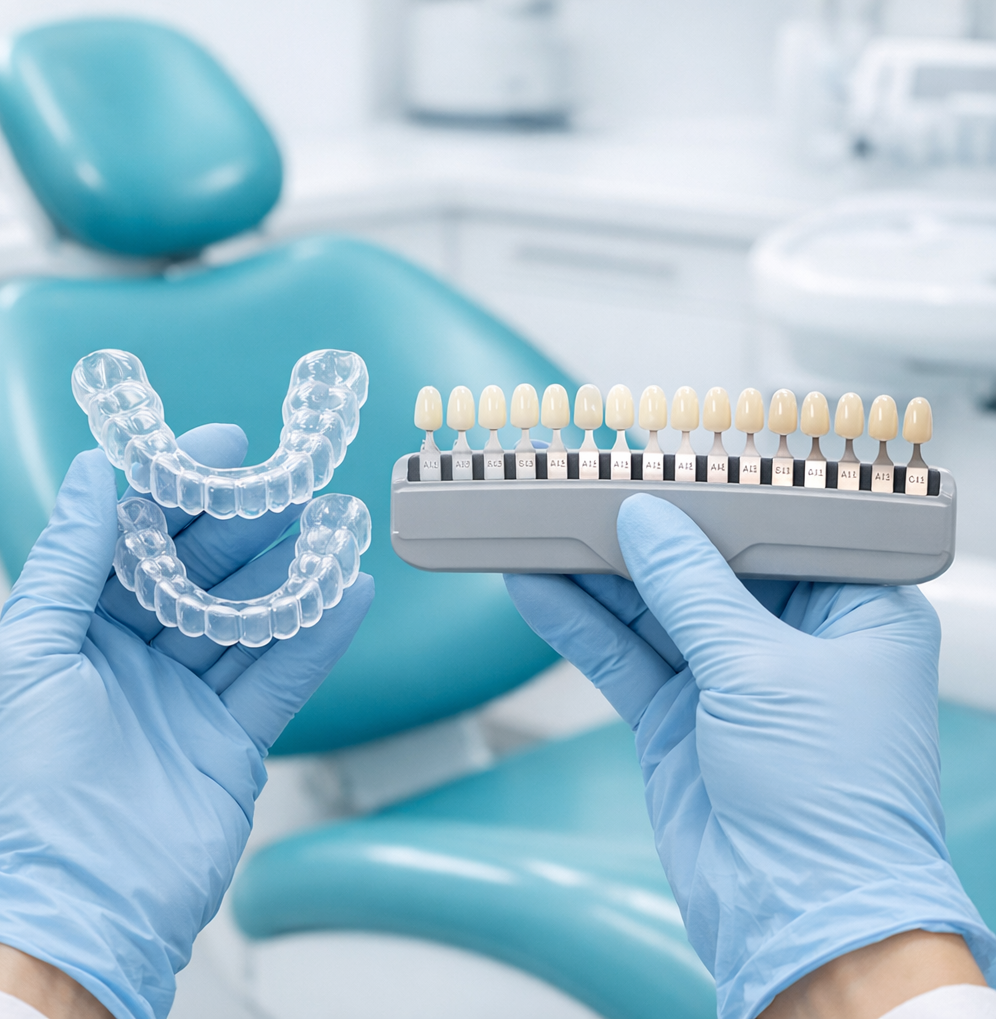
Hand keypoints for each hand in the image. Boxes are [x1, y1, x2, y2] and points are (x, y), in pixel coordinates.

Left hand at [0, 424, 372, 1018]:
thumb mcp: (29, 655)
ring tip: (330, 526)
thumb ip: (67, 561)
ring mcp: (186, 701)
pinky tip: (347, 595)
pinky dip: (318, 637)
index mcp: (74, 636)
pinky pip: (282, 677)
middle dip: (242, 528)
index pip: (134, 545)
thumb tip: (90, 477)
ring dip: (289, 574)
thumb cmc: (28, 790)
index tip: (220, 450)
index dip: (176, 494)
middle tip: (287, 484)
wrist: (77, 908)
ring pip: (246, 622)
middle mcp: (132, 662)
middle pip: (197, 577)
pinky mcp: (233, 741)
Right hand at [505, 494, 994, 1018]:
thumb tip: (648, 523)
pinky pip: (623, 658)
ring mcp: (729, 683)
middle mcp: (792, 642)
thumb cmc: (834, 807)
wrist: (800, 923)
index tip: (655, 470)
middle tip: (580, 495)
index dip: (713, 498)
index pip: (776, 531)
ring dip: (596, 577)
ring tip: (540, 531)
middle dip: (640, 536)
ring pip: (652, 611)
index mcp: (854, 613)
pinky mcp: (680, 719)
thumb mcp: (760, 669)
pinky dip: (579, 626)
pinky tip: (538, 591)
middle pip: (703, 568)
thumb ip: (693, 587)